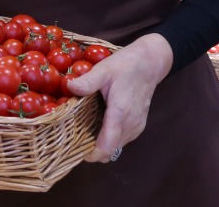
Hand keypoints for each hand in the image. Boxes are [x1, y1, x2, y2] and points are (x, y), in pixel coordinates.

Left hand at [68, 33, 172, 162]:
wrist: (149, 63)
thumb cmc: (126, 66)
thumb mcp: (104, 70)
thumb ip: (87, 81)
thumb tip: (69, 87)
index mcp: (120, 113)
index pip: (107, 146)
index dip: (92, 154)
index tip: (77, 151)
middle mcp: (131, 124)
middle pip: (110, 150)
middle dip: (93, 150)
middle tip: (75, 138)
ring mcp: (137, 126)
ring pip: (117, 147)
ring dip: (102, 145)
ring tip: (85, 132)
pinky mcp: (139, 125)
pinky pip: (122, 140)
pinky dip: (110, 139)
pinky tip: (99, 126)